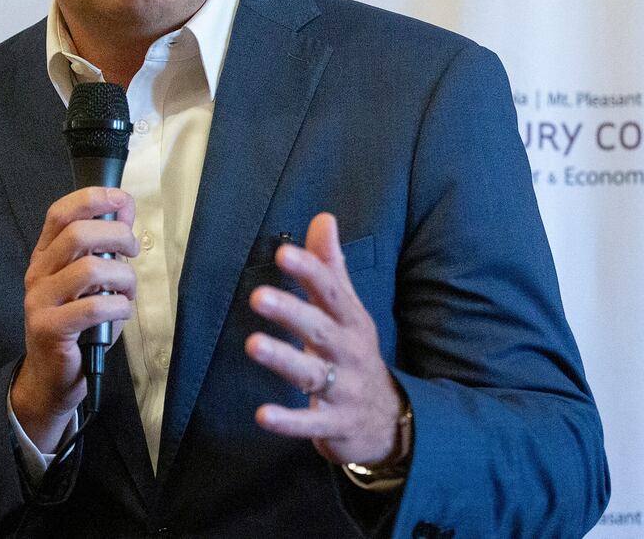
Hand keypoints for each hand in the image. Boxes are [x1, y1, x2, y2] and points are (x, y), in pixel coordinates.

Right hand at [10, 187, 138, 451]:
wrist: (53, 377)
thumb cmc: (79, 325)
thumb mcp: (94, 281)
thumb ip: (106, 247)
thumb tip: (124, 210)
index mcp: (46, 255)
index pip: (61, 212)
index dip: (92, 198)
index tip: (121, 200)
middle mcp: (38, 273)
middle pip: (78, 234)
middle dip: (117, 236)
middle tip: (132, 251)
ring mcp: (40, 301)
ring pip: (90, 268)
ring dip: (123, 277)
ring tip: (127, 291)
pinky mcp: (49, 328)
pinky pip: (93, 307)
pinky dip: (118, 306)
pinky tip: (121, 312)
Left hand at [245, 213, 404, 467]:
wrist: (390, 420)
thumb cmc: (356, 355)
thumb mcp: (350, 311)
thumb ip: (332, 267)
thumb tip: (323, 218)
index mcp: (351, 321)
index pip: (332, 292)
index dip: (309, 272)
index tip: (283, 252)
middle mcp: (349, 352)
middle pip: (320, 329)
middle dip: (291, 312)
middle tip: (257, 296)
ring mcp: (343, 390)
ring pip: (312, 374)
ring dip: (284, 360)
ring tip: (253, 345)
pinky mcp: (335, 425)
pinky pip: (310, 424)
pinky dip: (288, 421)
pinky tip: (262, 415)